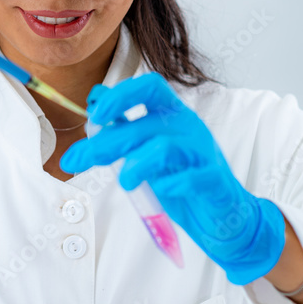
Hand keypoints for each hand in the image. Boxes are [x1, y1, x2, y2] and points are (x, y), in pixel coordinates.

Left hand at [59, 72, 286, 284]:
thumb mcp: (147, 149)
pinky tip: (161, 191)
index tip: (94, 115)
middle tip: (79, 160)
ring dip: (135, 166)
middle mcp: (189, 127)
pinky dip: (170, 186)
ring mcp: (204, 153)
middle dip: (106, 143)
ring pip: (164, 148)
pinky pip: (190, 178)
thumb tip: (95, 98)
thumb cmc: (182, 180)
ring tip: (126, 182)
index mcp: (172, 114)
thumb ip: (124, 126)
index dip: (120, 95)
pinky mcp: (215, 181)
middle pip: (144, 125)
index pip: (149, 87)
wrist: (223, 216)